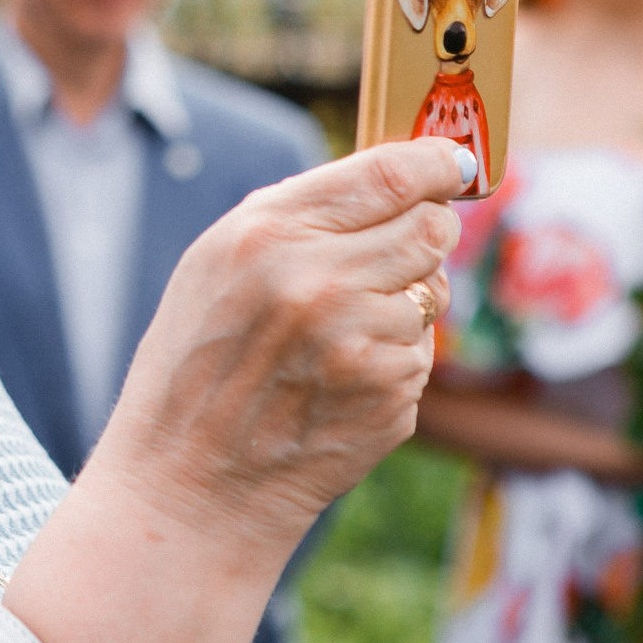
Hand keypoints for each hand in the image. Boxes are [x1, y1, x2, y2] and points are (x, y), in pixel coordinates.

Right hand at [87, 138, 468, 559]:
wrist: (190, 481)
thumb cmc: (196, 361)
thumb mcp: (216, 263)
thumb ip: (299, 214)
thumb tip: (396, 180)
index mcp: (271, 235)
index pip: (391, 174)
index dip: (435, 161)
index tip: (451, 162)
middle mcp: (322, 283)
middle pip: (430, 229)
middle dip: (424, 235)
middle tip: (393, 253)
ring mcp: (362, 345)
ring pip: (432, 293)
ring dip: (402, 305)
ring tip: (336, 336)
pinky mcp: (391, 398)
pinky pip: (421, 354)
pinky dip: (392, 361)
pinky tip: (337, 382)